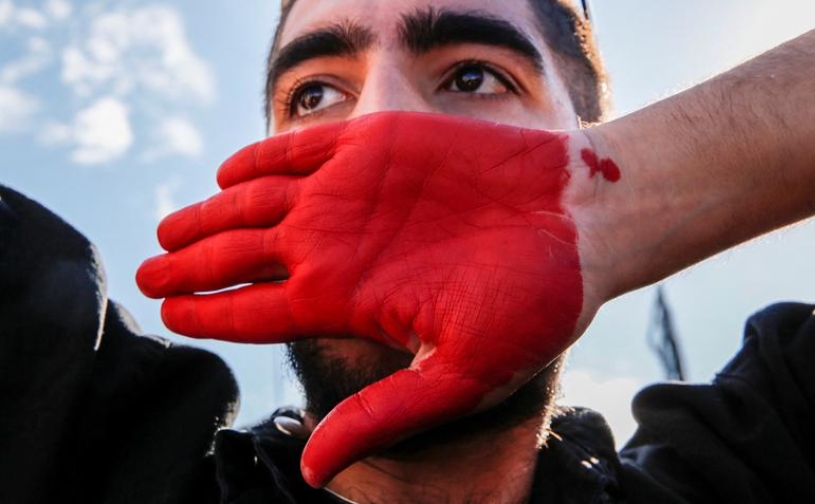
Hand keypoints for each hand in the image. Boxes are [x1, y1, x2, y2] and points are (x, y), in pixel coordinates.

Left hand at [136, 112, 607, 486]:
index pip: (256, 310)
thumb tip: (313, 473)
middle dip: (189, 266)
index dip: (207, 313)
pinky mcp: (375, 144)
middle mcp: (340, 246)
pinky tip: (226, 174)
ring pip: (255, 200)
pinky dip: (257, 157)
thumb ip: (382, 417)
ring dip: (207, 214)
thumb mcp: (458, 376)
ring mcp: (353, 193)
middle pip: (240, 256)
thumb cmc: (532, 304)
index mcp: (350, 300)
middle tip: (147, 273)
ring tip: (168, 232)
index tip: (167, 314)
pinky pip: (300, 148)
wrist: (578, 222)